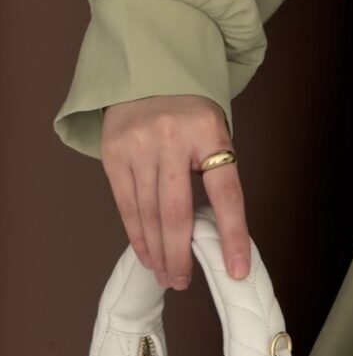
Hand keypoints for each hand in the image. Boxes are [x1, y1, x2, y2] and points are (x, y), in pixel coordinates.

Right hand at [98, 95, 252, 288]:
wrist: (147, 73)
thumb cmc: (190, 113)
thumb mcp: (214, 131)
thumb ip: (214, 173)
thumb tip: (216, 232)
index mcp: (209, 132)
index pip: (226, 192)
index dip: (233, 234)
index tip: (236, 269)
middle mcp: (172, 139)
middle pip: (177, 212)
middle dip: (180, 254)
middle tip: (183, 281)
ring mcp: (138, 146)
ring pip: (148, 213)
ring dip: (157, 251)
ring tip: (167, 275)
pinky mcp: (113, 154)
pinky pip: (126, 205)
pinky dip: (137, 234)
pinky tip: (146, 253)